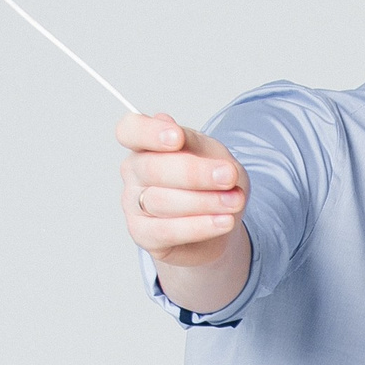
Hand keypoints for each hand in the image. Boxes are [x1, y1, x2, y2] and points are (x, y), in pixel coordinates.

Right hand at [116, 112, 250, 307]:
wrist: (220, 221)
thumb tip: (182, 138)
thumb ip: (198, 145)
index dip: (149, 132)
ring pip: (161, 201)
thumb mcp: (214, 155)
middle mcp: (134, 171)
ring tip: (234, 202)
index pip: (130, 130)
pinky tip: (224, 222)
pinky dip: (199, 226)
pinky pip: (167, 231)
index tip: (178, 137)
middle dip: (194, 173)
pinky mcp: (142, 235)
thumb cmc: (211, 183)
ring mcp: (133, 204)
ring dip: (204, 202)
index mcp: (146, 143)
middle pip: (152, 168)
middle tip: (228, 176)